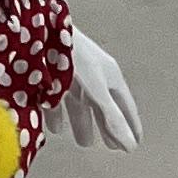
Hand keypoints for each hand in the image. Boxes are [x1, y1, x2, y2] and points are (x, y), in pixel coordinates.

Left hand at [63, 26, 139, 149]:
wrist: (43, 31)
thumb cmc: (75, 57)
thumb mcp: (98, 92)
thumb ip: (113, 118)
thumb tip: (131, 145)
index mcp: (109, 77)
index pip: (125, 106)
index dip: (130, 124)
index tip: (135, 143)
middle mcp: (93, 75)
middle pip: (103, 106)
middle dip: (106, 126)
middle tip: (110, 147)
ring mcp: (73, 75)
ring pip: (80, 103)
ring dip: (82, 122)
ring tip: (83, 142)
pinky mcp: (52, 76)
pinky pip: (57, 98)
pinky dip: (58, 114)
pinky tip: (56, 128)